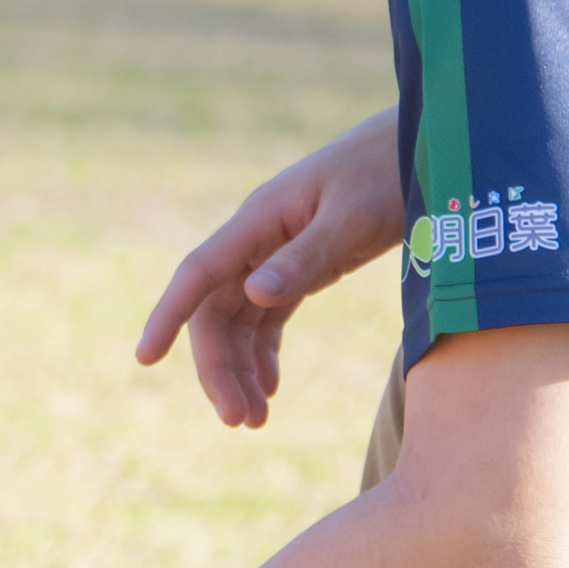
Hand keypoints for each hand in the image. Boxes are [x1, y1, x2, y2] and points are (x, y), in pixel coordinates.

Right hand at [134, 112, 406, 428]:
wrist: (423, 146)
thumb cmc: (390, 174)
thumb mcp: (353, 219)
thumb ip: (305, 258)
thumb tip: (253, 294)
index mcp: (261, 218)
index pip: (199, 272)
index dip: (168, 315)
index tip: (145, 359)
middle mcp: (258, 238)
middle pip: (216, 310)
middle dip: (219, 367)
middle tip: (240, 421)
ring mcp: (276, 252)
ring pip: (238, 320)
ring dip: (240, 369)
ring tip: (255, 420)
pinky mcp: (299, 265)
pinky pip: (266, 316)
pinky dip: (263, 353)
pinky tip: (271, 388)